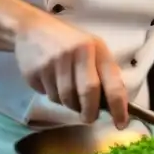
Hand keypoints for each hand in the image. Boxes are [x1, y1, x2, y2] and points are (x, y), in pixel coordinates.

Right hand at [13, 11, 128, 127]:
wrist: (32, 29)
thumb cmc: (69, 42)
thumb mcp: (92, 48)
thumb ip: (103, 72)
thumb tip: (114, 105)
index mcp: (96, 48)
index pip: (112, 84)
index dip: (119, 107)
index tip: (121, 124)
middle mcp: (77, 54)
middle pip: (88, 94)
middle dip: (90, 112)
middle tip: (89, 118)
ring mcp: (55, 62)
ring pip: (66, 99)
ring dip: (70, 104)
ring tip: (68, 92)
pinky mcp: (36, 71)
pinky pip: (48, 95)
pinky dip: (54, 95)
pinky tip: (52, 82)